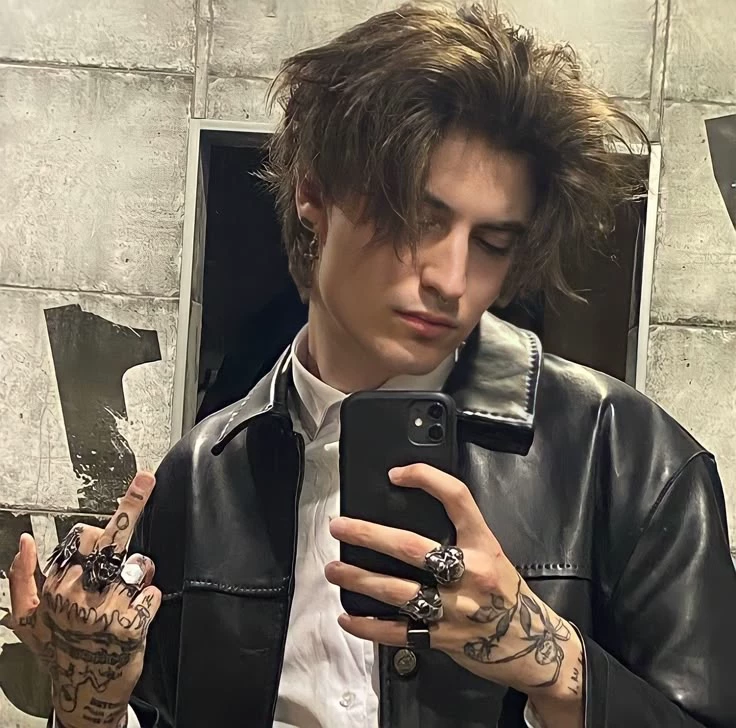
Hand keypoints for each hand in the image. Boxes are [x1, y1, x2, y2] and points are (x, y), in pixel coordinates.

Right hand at [8, 472, 159, 727]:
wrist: (86, 693)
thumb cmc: (58, 649)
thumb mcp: (28, 619)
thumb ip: (22, 577)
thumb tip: (25, 540)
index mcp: (56, 588)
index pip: (86, 535)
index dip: (110, 520)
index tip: (144, 480)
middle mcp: (79, 596)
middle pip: (117, 540)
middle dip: (131, 528)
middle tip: (143, 495)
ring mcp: (106, 611)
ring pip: (142, 564)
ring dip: (143, 574)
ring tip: (128, 595)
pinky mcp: (132, 626)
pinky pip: (155, 593)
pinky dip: (151, 602)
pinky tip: (136, 617)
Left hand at [325, 464, 583, 718]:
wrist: (538, 646)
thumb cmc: (507, 593)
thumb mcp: (493, 554)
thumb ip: (461, 538)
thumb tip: (409, 517)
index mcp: (485, 545)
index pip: (457, 499)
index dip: (426, 479)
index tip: (396, 474)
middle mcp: (471, 574)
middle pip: (412, 548)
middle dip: (370, 536)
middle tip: (341, 527)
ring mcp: (456, 609)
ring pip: (399, 591)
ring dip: (360, 580)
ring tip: (335, 570)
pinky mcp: (445, 639)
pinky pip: (400, 633)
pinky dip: (369, 626)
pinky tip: (348, 618)